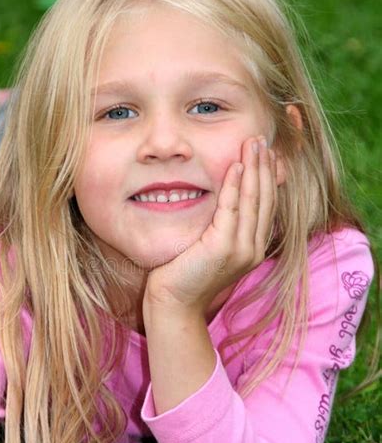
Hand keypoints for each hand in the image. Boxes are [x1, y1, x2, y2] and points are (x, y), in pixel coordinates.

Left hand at [144, 135, 277, 315]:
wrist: (173, 303)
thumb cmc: (185, 274)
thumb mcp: (209, 247)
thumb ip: (221, 227)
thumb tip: (221, 202)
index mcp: (253, 248)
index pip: (266, 205)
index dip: (268, 177)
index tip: (267, 153)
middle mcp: (253, 248)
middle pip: (265, 199)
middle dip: (265, 166)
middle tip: (262, 139)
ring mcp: (242, 249)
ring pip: (253, 200)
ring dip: (254, 168)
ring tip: (254, 143)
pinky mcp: (224, 248)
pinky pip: (232, 209)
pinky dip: (235, 185)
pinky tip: (236, 166)